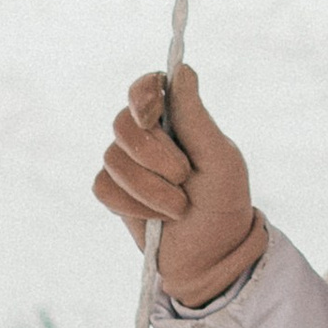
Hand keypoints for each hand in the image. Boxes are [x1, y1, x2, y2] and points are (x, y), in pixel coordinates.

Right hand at [92, 64, 265, 307]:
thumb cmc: (223, 205)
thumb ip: (196, 117)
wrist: (211, 256)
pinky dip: (131, 204)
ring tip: (178, 207)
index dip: (142, 95)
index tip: (152, 115)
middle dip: (154, 155)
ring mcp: (127, 163)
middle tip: (185, 177)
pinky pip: (104, 186)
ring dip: (149, 188)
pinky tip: (155, 216)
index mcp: (176, 120)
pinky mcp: (114, 192)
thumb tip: (182, 70)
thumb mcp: (220, 160)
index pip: (146, 87)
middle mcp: (147, 136)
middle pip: (124, 123)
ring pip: (113, 158)